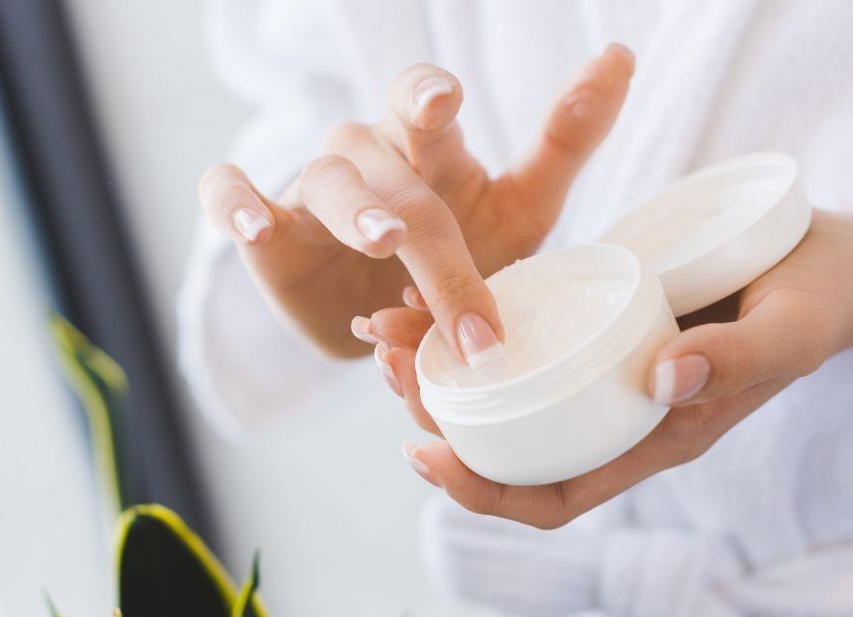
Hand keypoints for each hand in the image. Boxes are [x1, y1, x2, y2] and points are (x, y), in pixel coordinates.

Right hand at [198, 45, 634, 361]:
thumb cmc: (458, 253)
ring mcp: (314, 193)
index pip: (421, 100)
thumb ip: (566, 138)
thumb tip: (622, 56)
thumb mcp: (521, 207)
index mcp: (427, 148)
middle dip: (411, 210)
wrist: (388, 325)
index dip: (427, 95)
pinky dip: (236, 206)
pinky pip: (231, 198)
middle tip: (416, 240)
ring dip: (353, 210)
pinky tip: (256, 227)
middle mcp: (370, 158)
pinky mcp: (270, 235)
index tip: (444, 103)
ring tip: (382, 241)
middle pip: (386, 164)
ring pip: (327, 181)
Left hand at [365, 210, 852, 528]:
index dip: (485, 492)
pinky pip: (533, 338)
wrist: (840, 266)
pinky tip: (442, 292)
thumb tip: (662, 378)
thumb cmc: (820, 303)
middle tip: (387, 367)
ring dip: (446, 372)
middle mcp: (624, 413)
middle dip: (441, 419)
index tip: (423, 455)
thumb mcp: (792, 328)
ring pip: (512, 394)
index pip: (557, 494)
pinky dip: (481, 324)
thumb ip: (741, 357)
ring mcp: (612, 370)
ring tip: (390, 331)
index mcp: (660, 436)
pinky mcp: (607, 324)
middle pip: (513, 446)